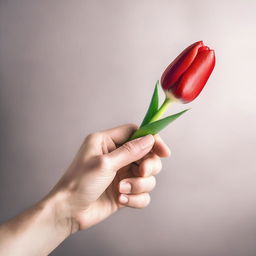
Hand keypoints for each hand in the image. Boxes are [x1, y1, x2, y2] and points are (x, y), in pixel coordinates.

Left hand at [51, 124, 169, 231]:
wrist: (69, 212)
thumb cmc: (79, 183)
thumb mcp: (105, 163)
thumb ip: (130, 151)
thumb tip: (150, 139)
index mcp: (107, 142)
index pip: (136, 133)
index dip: (152, 140)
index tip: (164, 152)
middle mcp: (116, 156)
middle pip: (147, 154)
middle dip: (148, 166)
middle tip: (141, 173)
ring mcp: (122, 174)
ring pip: (147, 176)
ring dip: (138, 185)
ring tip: (122, 190)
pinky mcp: (125, 190)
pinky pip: (143, 194)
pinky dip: (135, 198)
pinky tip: (121, 200)